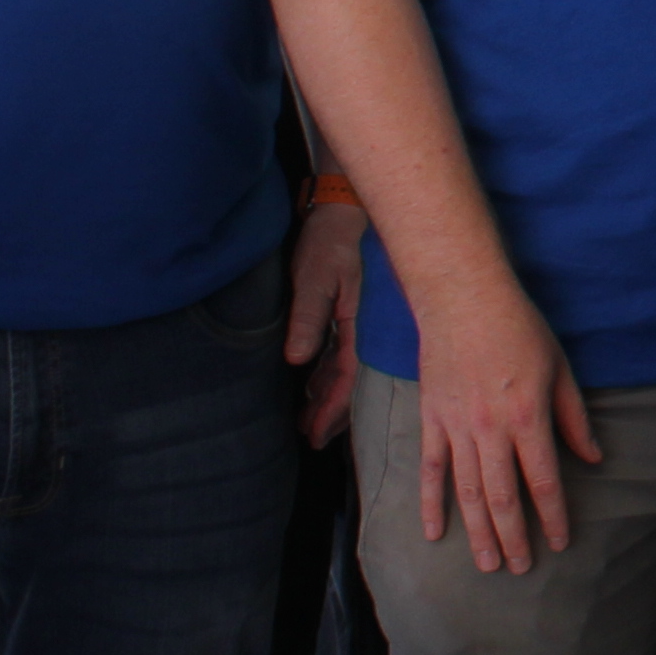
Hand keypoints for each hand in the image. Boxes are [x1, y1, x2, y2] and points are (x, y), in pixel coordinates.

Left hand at [283, 199, 364, 447]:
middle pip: (347, 384)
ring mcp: (351, 325)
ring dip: (325, 398)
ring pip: (341, 373)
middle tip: (311, 440)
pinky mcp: (341, 317)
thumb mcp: (316, 279)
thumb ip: (308, 318)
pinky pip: (336, 356)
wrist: (342, 213)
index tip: (314, 436)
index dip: (332, 411)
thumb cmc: (330, 244)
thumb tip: (297, 360)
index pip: (346, 380)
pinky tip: (311, 388)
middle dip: (330, 415)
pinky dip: (325, 377)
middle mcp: (358, 332)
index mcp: (358, 327)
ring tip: (307, 422)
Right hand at [411, 278, 599, 574]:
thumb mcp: (560, 369)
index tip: (560, 543)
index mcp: (529, 417)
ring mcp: (457, 427)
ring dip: (478, 532)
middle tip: (521, 569)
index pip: (544, 481)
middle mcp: (492, 429)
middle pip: (503, 497)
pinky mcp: (432, 420)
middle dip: (514, 537)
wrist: (463, 298)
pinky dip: (432, 504)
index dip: (553, 516)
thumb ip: (574, 418)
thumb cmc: (520, 329)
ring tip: (487, 564)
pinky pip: (431, 470)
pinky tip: (435, 533)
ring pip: (468, 492)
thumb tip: (594, 457)